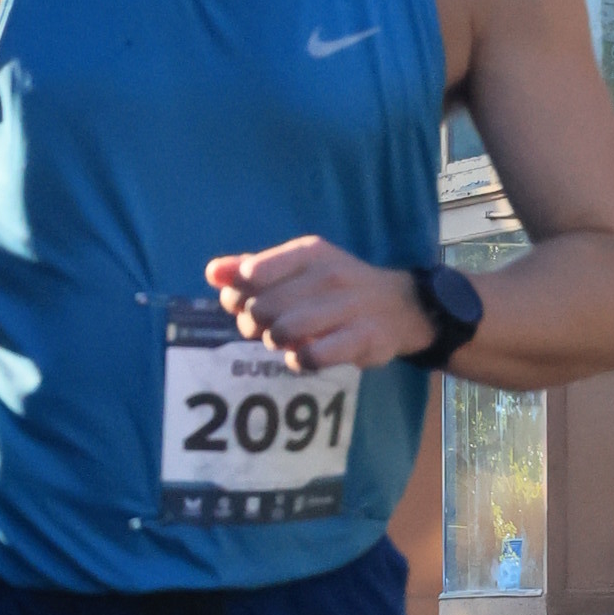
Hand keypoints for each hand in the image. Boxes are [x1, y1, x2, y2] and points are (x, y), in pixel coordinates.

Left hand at [205, 238, 426, 372]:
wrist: (400, 307)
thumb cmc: (337, 288)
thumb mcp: (300, 268)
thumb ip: (253, 269)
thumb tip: (213, 273)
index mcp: (309, 253)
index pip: (252, 273)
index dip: (238, 295)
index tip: (245, 303)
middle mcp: (328, 275)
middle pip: (263, 308)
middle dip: (254, 324)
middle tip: (265, 328)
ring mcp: (348, 307)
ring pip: (284, 331)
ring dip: (275, 342)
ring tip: (285, 341)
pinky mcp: (363, 339)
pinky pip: (312, 356)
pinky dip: (300, 361)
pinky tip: (304, 356)